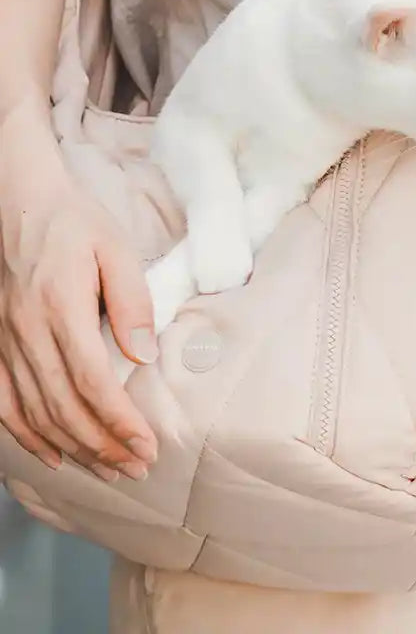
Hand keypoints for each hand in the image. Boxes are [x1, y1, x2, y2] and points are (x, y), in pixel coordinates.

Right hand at [0, 161, 158, 481]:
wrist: (19, 202)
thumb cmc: (76, 224)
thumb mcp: (116, 250)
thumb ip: (132, 302)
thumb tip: (145, 355)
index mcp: (60, 308)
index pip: (93, 382)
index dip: (120, 422)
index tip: (147, 446)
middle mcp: (26, 333)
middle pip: (65, 407)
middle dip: (104, 446)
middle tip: (138, 468)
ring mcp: (4, 342)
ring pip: (36, 413)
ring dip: (74, 447)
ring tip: (109, 469)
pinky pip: (4, 402)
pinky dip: (27, 435)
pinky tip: (53, 455)